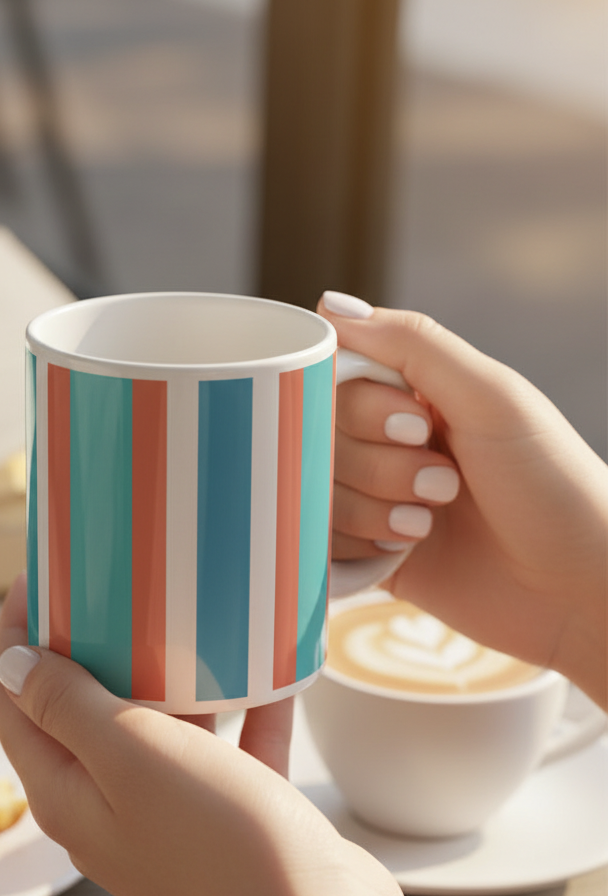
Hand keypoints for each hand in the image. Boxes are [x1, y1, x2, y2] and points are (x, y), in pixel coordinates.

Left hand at [0, 574, 437, 895]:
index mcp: (66, 792)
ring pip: (154, 723)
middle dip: (87, 643)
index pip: (13, 702)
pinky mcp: (231, 813)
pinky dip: (240, 704)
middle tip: (110, 584)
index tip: (39, 576)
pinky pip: (227, 743)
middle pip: (78, 708)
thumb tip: (12, 663)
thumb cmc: (218, 844)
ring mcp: (170, 812)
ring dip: (163, 671)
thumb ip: (67, 705)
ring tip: (181, 609)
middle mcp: (110, 804)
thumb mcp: (130, 755)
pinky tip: (263, 662)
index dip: (15, 637)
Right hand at [321, 292, 607, 706]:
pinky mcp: (366, 553)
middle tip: (445, 482)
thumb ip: (412, 344)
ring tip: (429, 523)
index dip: (360, 406)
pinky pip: (318, 538)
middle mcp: (387, 442)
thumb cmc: (553, 485)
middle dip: (378, 465)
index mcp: (415, 395)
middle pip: (318, 436)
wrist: (580, 591)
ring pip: (315, 489)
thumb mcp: (490, 398)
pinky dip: (356, 546)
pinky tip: (404, 551)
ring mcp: (374, 498)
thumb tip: (329, 304)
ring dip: (372, 509)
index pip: (336, 377)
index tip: (413, 426)